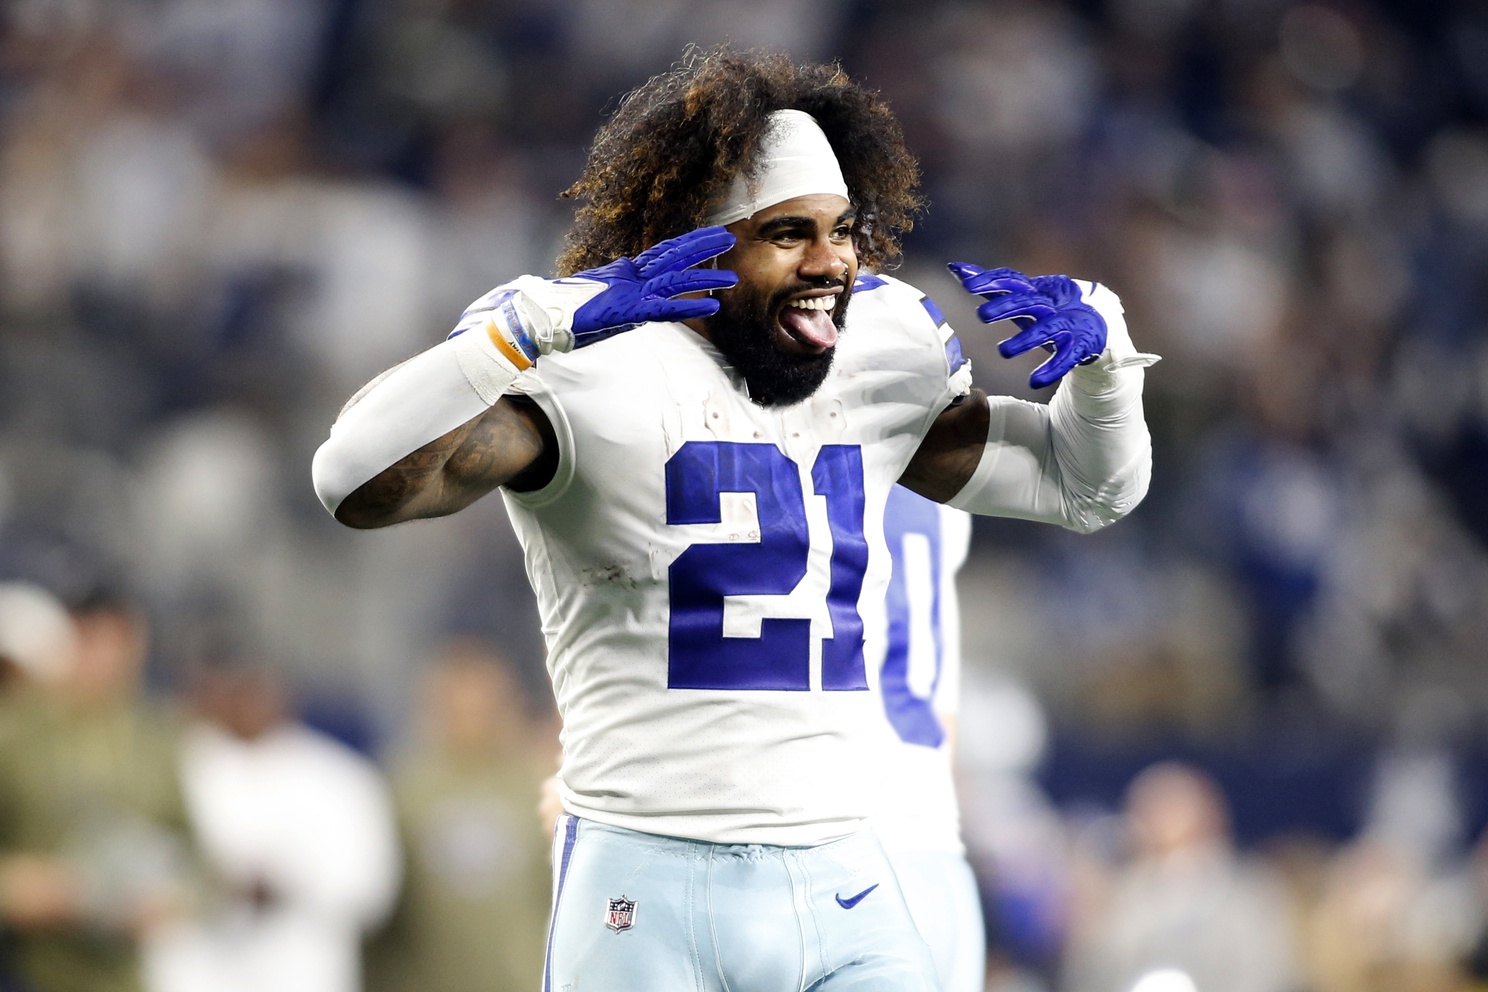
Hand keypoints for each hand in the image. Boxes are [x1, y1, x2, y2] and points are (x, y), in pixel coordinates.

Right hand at [456, 227, 738, 360]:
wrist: (532, 323)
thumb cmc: (555, 315)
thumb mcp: (591, 303)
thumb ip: (611, 299)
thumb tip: (623, 306)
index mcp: (621, 273)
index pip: (658, 253)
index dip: (683, 244)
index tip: (707, 237)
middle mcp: (627, 278)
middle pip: (671, 255)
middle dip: (700, 245)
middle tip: (727, 234)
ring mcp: (627, 292)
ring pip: (674, 278)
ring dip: (705, 275)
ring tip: (734, 276)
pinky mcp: (625, 310)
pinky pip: (665, 307)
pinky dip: (689, 305)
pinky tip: (713, 305)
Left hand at [947, 262, 1107, 388]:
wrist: (1097, 322)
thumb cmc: (1049, 309)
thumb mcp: (1021, 295)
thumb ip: (990, 284)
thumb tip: (955, 268)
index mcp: (1035, 291)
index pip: (1012, 279)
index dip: (990, 280)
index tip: (966, 284)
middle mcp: (1050, 305)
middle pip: (1028, 302)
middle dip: (1006, 307)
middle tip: (982, 315)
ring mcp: (1066, 325)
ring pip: (1046, 330)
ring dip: (1026, 340)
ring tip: (1003, 351)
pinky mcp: (1079, 345)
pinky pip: (1066, 358)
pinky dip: (1052, 369)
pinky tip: (1034, 381)